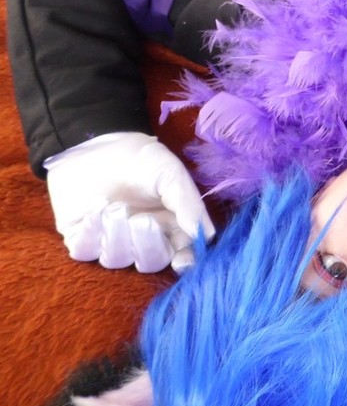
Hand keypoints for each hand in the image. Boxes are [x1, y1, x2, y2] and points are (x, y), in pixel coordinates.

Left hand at [44, 132, 214, 272]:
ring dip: (116, 235)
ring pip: (117, 260)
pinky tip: (96, 207)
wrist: (93, 142)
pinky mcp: (81, 239)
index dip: (184, 262)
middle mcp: (142, 239)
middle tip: (142, 220)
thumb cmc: (138, 157)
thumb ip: (188, 204)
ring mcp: (110, 241)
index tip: (181, 261)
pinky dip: (91, 232)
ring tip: (113, 206)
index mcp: (170, 226)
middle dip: (147, 246)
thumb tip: (207, 236)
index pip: (182, 254)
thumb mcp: (170, 173)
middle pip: (150, 263)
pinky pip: (84, 252)